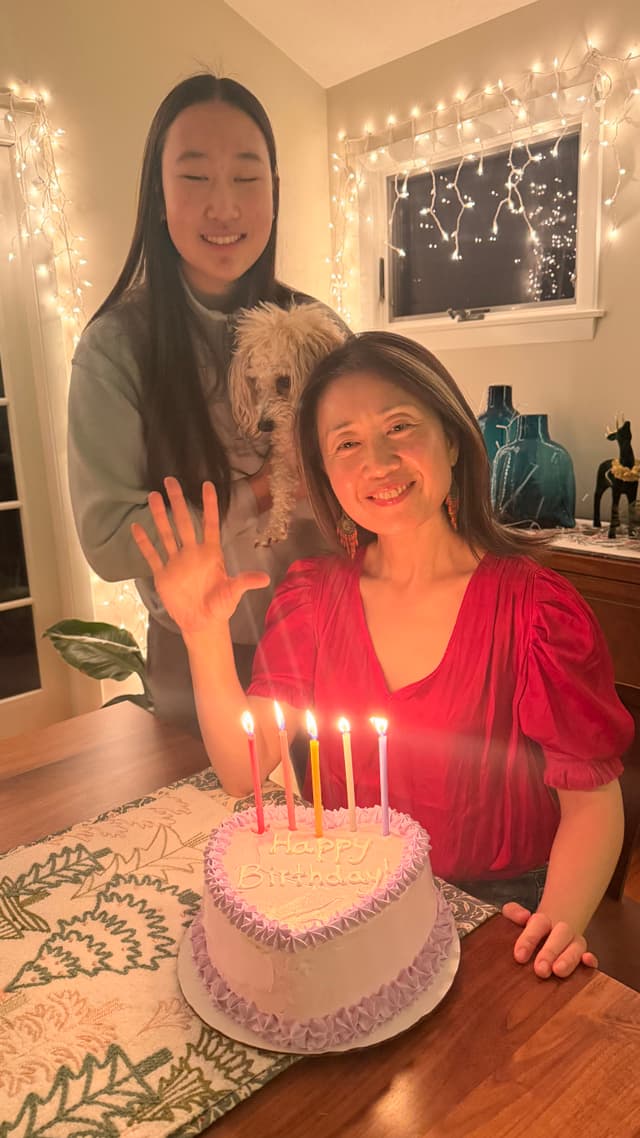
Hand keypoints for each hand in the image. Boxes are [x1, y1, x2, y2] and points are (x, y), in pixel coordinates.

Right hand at [131, 477, 269, 636]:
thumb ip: (244, 582)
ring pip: (166, 534)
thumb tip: (265, 579)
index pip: (209, 524)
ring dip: (159, 516)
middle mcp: (192, 553)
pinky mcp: (162, 574)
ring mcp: (176, 562)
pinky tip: (136, 527)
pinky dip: (144, 542)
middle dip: (178, 502)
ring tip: (153, 496)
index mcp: (210, 554)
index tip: (207, 485)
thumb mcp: (233, 593)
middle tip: (171, 480)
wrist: (202, 623)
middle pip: (184, 522)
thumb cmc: (220, 607)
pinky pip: (152, 555)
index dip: (209, 505)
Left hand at [502, 902, 597, 978]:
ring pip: (576, 947)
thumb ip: (513, 912)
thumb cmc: (527, 932)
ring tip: (558, 971)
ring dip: (568, 959)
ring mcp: (574, 943)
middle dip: (550, 952)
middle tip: (540, 970)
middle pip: (560, 934)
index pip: (538, 924)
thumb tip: (523, 917)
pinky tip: (587, 962)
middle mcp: (560, 930)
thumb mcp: (513, 920)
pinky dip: (591, 960)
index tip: (519, 956)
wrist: (547, 935)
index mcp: (542, 921)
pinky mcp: (583, 957)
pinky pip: (591, 958)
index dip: (529, 939)